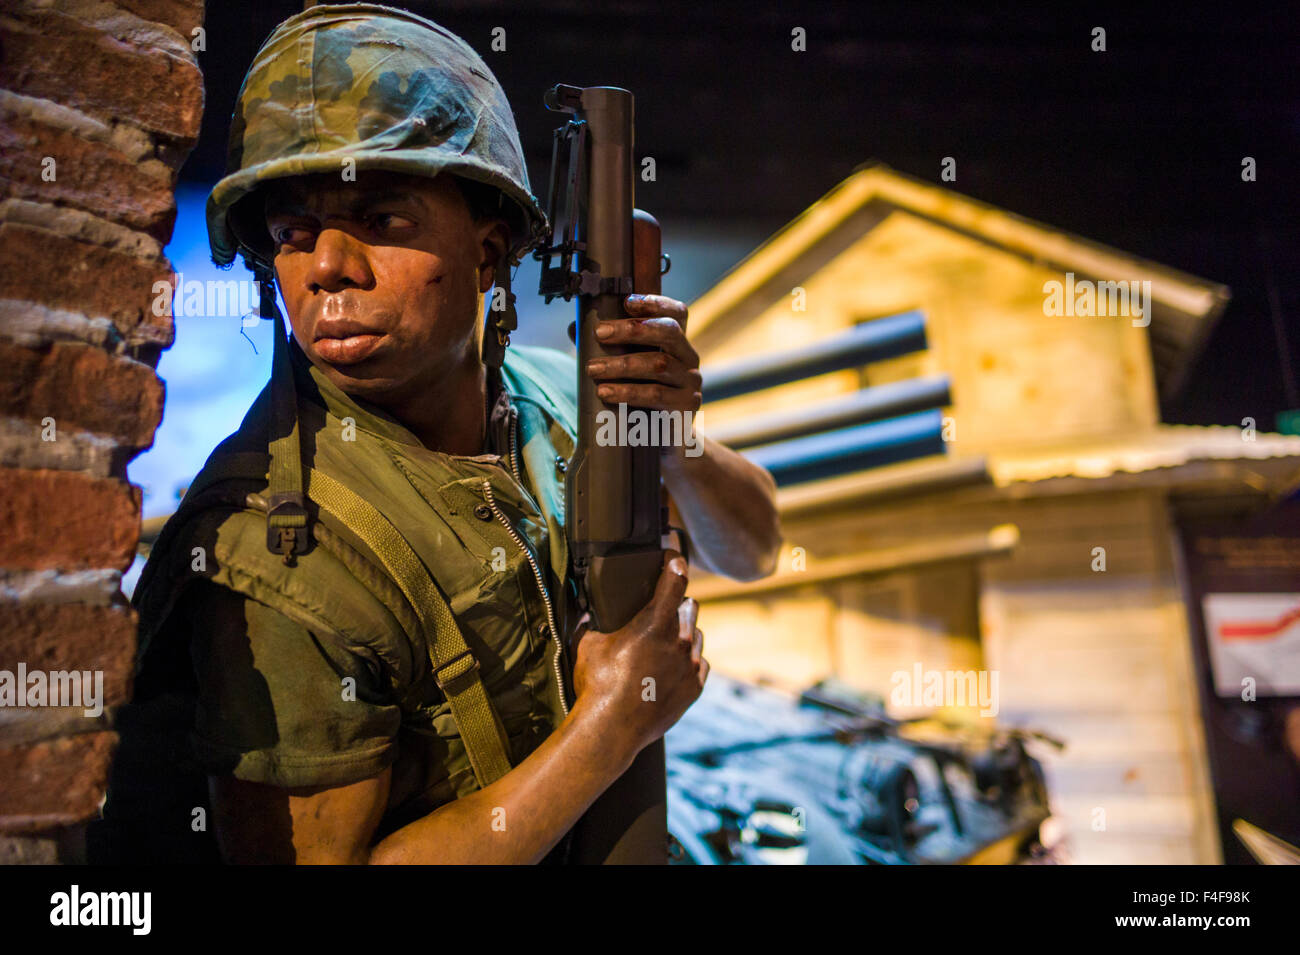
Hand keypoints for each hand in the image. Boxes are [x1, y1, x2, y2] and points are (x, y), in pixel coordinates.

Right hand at [570, 550, 707, 758]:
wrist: (611, 729)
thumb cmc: (597, 684)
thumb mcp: (587, 645)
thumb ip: (591, 624)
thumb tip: (585, 612)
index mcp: (655, 621)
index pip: (675, 578)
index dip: (674, 562)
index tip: (673, 556)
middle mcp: (680, 639)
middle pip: (689, 607)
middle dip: (677, 604)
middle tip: (661, 610)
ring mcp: (690, 664)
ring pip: (696, 636)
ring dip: (684, 634)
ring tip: (665, 643)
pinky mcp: (694, 687)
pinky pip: (699, 664)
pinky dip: (688, 662)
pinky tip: (671, 668)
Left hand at [581, 294, 701, 416]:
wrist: (660, 444)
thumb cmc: (640, 400)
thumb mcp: (626, 370)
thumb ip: (606, 348)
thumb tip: (575, 327)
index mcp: (677, 343)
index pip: (677, 313)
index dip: (656, 303)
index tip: (627, 302)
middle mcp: (689, 359)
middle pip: (668, 332)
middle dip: (631, 330)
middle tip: (599, 333)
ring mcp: (691, 383)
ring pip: (658, 365)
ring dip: (621, 364)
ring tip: (593, 369)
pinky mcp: (686, 408)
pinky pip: (656, 396)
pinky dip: (627, 392)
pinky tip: (605, 392)